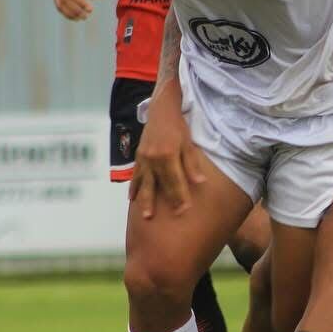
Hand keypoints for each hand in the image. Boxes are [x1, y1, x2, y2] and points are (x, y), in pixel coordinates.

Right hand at [128, 85, 205, 218]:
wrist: (161, 111)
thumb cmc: (178, 126)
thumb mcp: (189, 143)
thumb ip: (192, 164)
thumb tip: (200, 183)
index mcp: (168, 154)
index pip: (175, 181)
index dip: (180, 196)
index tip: (184, 210)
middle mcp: (153, 158)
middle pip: (160, 185)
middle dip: (162, 203)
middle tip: (162, 220)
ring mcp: (144, 158)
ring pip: (144, 183)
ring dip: (145, 200)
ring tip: (146, 216)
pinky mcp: (138, 157)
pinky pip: (136, 176)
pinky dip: (134, 188)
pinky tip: (132, 199)